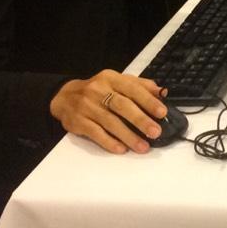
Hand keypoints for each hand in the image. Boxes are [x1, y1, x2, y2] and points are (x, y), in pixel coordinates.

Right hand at [49, 70, 166, 154]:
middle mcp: (98, 90)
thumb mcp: (117, 82)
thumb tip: (162, 92)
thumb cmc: (98, 91)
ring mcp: (86, 106)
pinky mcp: (77, 122)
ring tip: (143, 146)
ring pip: (110, 122)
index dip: (148, 100)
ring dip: (128, 136)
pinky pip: (95, 133)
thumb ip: (140, 86)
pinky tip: (122, 149)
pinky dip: (109, 142)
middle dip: (140, 120)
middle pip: (121, 106)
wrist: (64, 97)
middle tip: (155, 132)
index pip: (132, 88)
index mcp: (111, 78)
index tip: (162, 112)